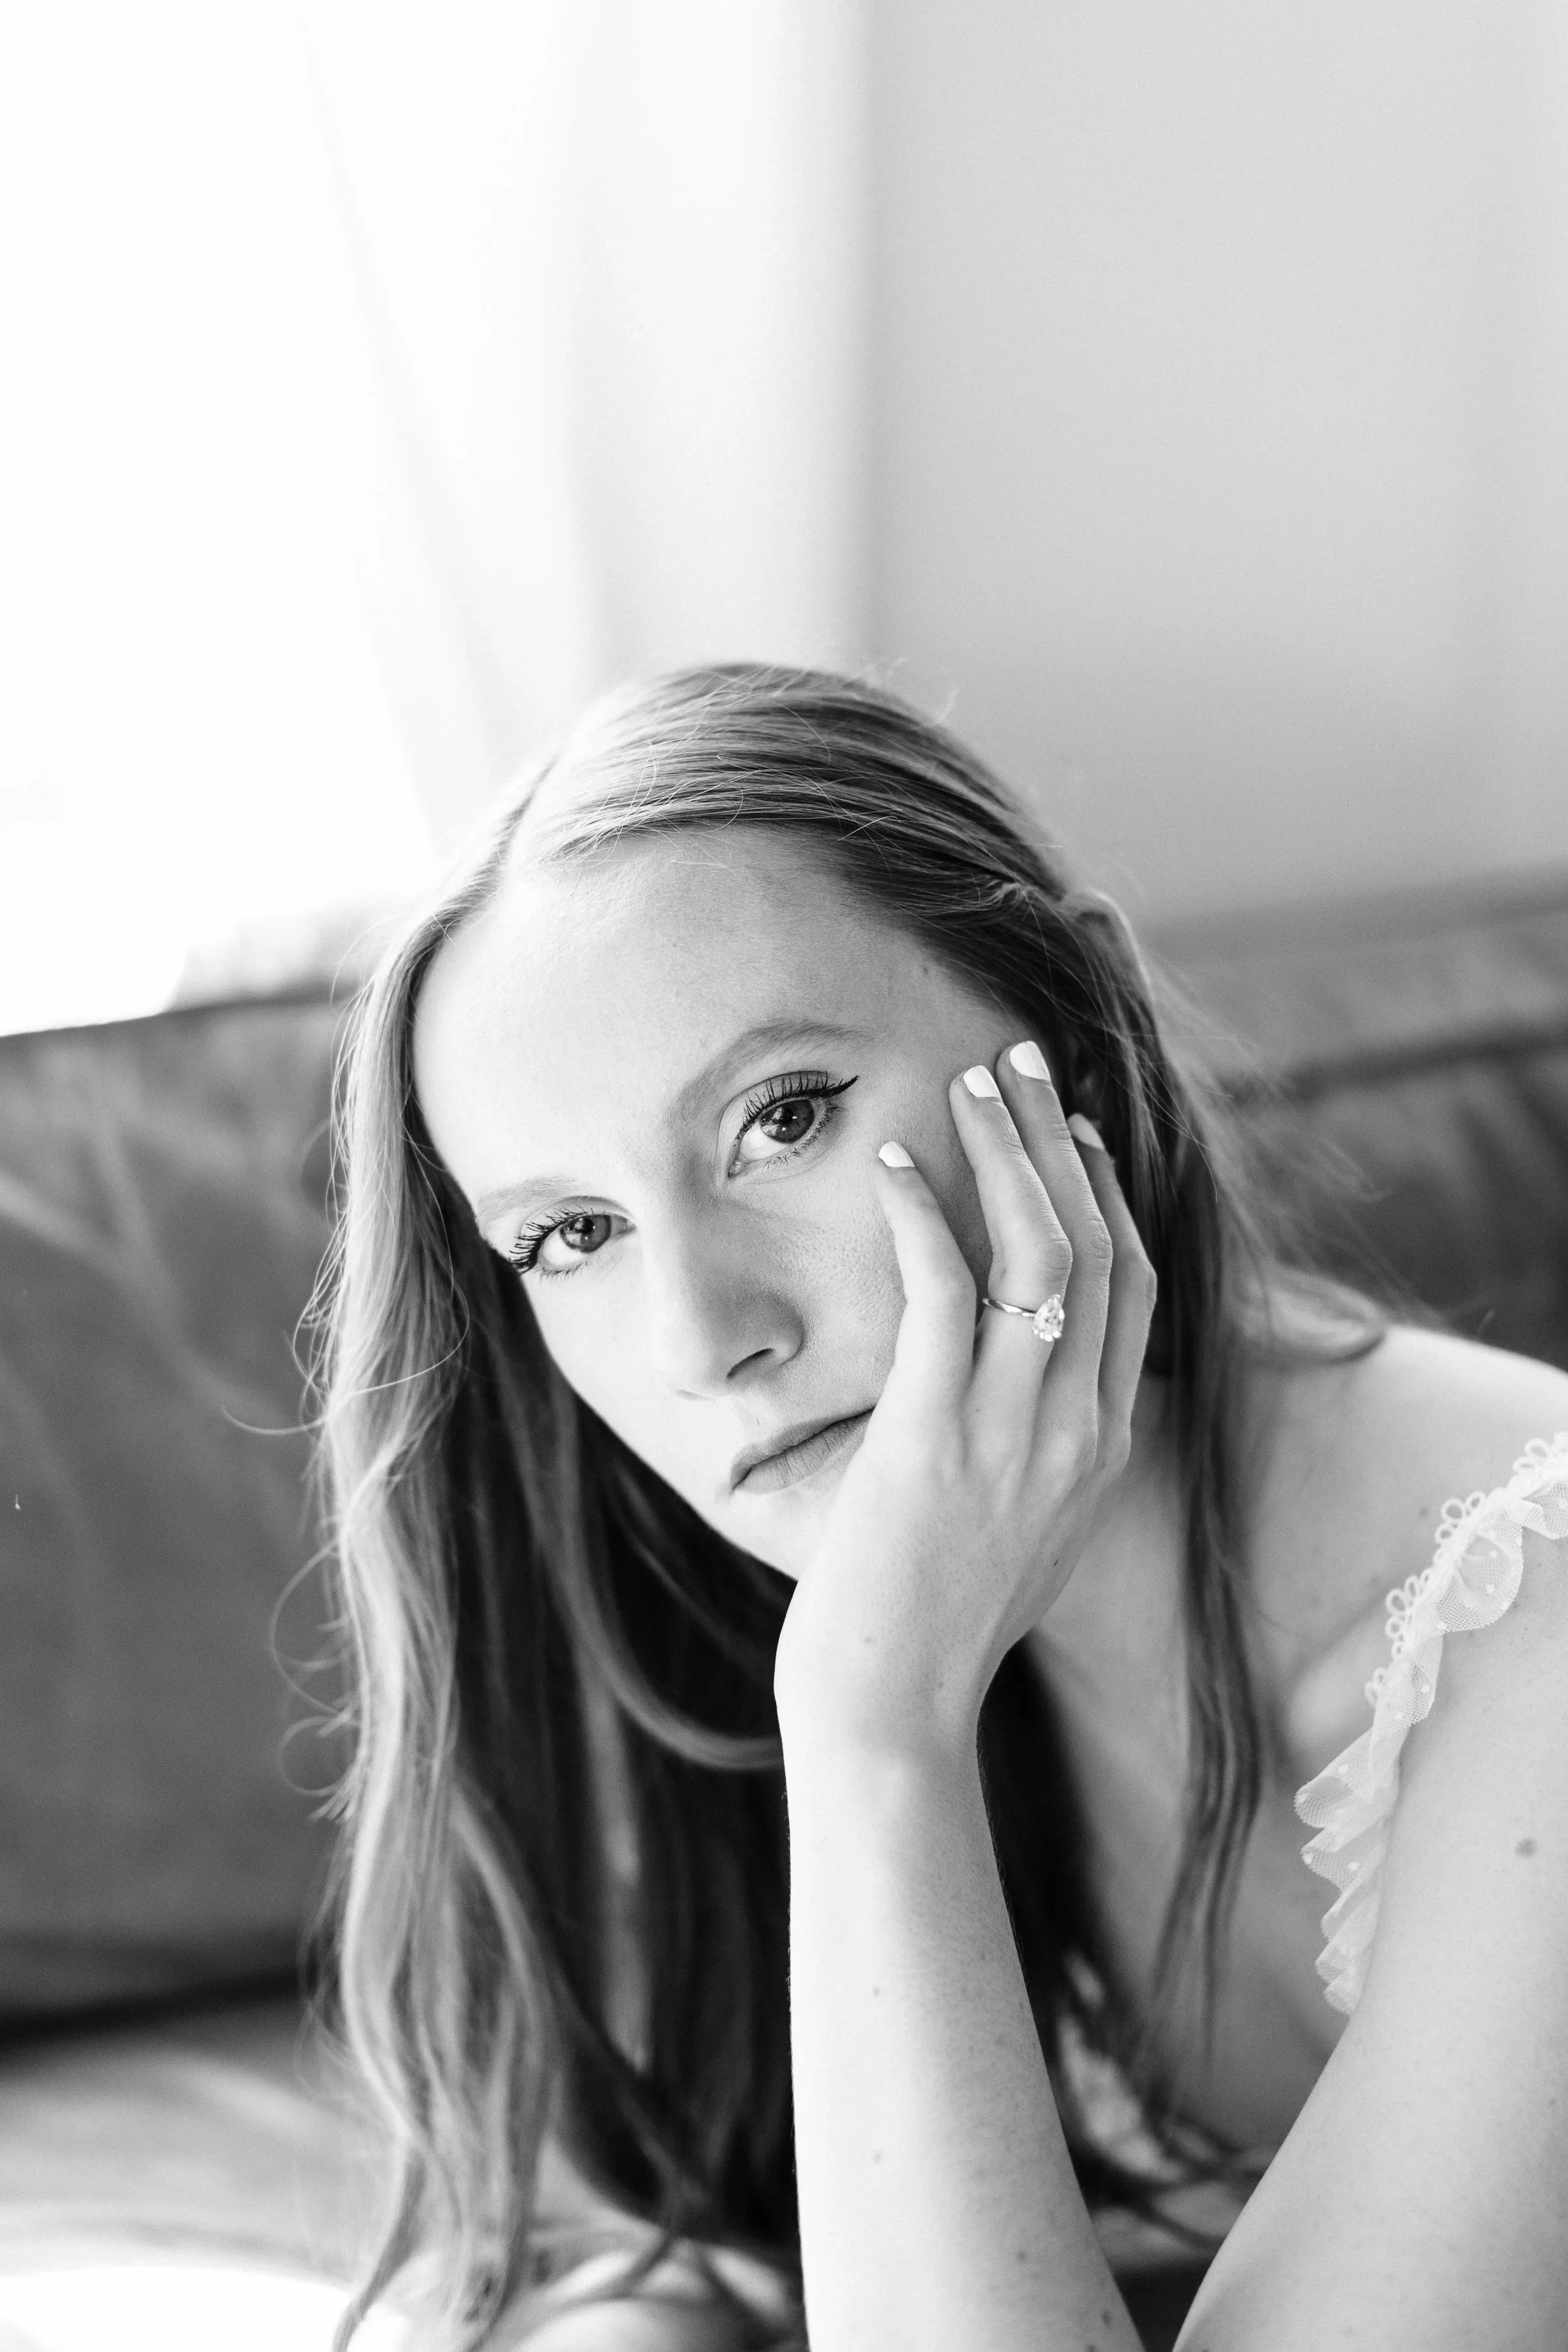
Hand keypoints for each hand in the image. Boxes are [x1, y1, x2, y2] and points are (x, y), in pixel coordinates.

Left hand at [772, 1039, 1156, 1763]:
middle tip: (1019, 1059)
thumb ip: (1037, 1447)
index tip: (1067, 1123)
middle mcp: (1080, 1430)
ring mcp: (1018, 1434)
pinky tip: (900, 1164)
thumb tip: (1016, 1383)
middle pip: (1098, 1246)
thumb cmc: (932, 1619)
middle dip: (1059, 1138)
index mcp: (1104, 1445)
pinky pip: (947, 1295)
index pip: (1132, 1286)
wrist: (892, 1710)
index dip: (1104, 1191)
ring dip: (1006, 1153)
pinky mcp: (938, 1438)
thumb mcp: (1019, 1524)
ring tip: (968, 1083)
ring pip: (1041, 1254)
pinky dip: (928, 1216)